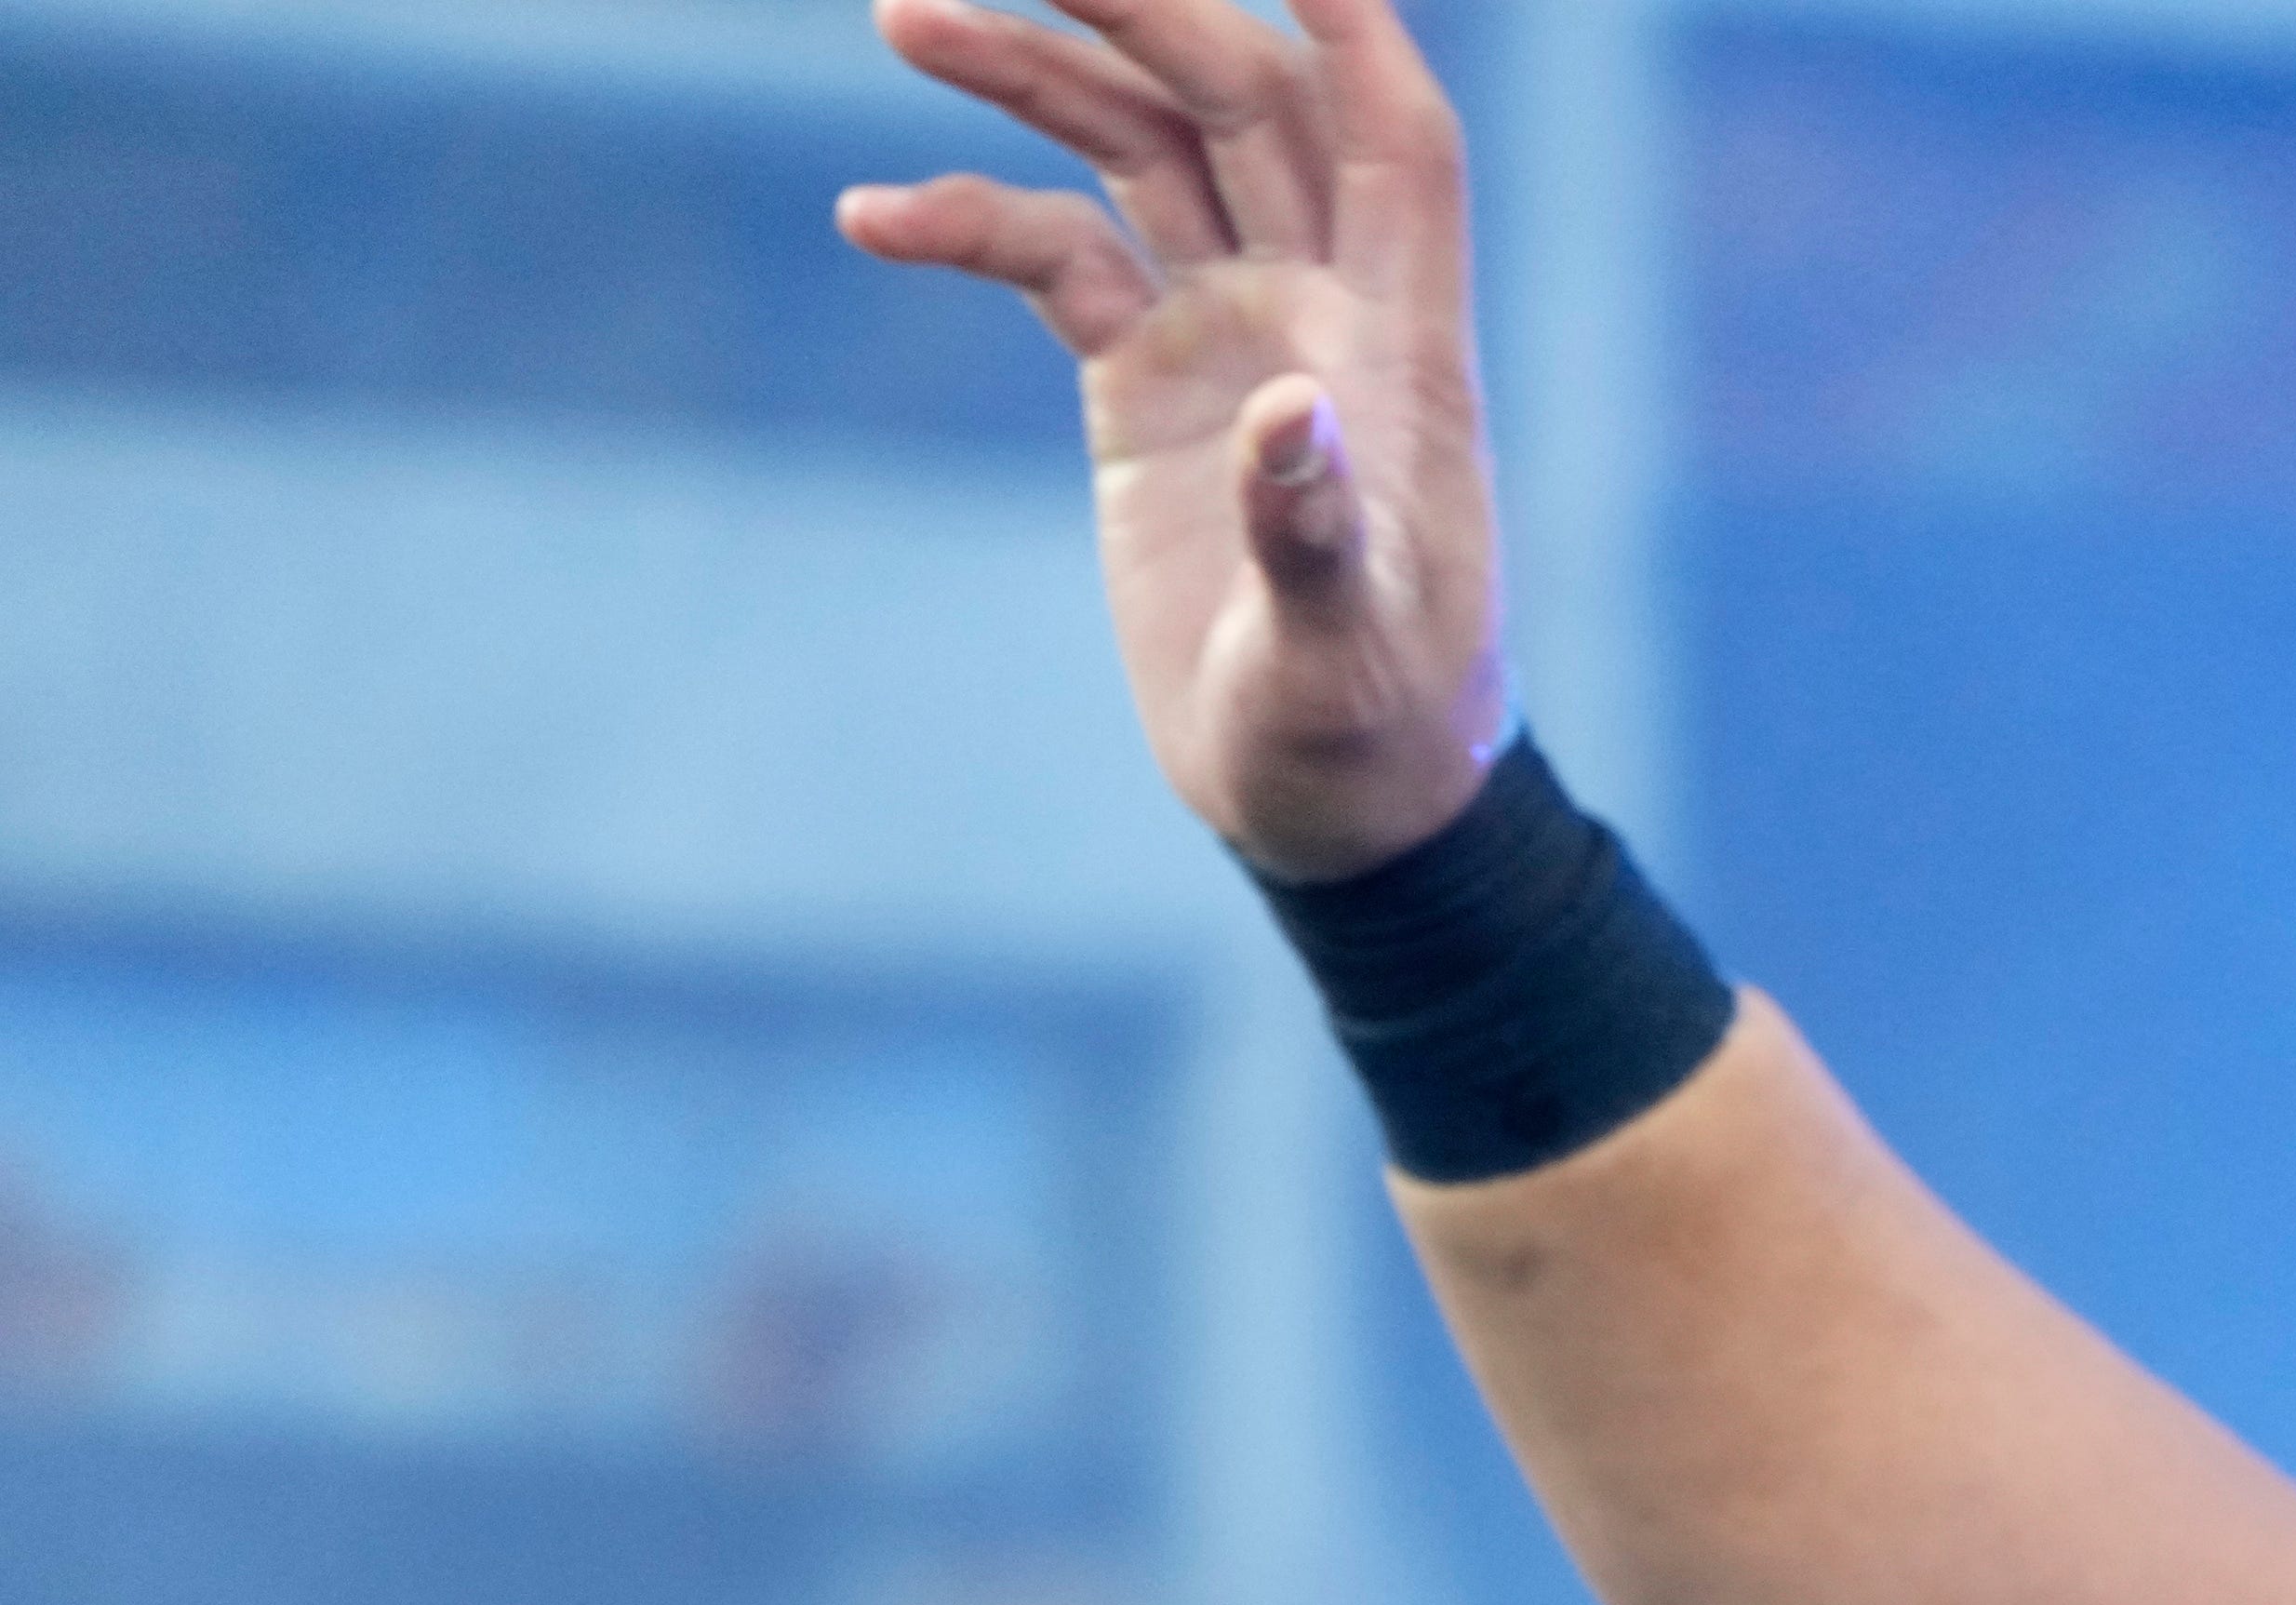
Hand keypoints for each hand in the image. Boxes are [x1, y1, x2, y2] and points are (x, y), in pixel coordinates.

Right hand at [841, 0, 1509, 878]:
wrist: (1329, 812)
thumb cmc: (1373, 738)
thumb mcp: (1346, 653)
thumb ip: (1315, 534)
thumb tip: (1285, 415)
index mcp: (1403, 352)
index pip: (1397, 140)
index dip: (1356, 25)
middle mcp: (1320, 313)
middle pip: (1243, 103)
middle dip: (1142, 9)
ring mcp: (1228, 336)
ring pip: (1137, 152)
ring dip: (1035, 74)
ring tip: (902, 16)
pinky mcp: (1144, 388)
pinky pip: (1052, 260)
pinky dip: (968, 223)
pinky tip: (872, 217)